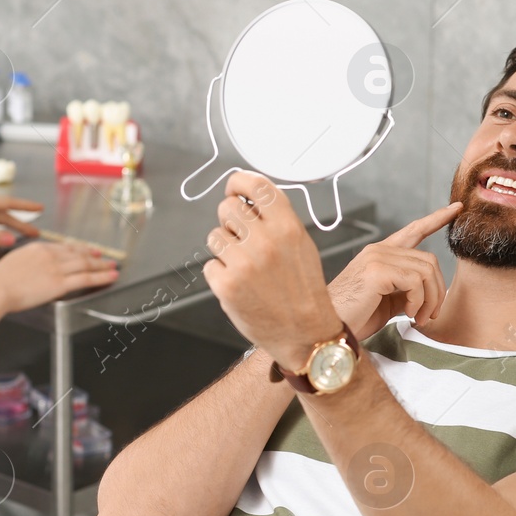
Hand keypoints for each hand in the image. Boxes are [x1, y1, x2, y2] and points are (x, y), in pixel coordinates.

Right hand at [0, 240, 119, 312]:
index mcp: (37, 249)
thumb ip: (26, 262)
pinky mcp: (59, 283)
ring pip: (85, 264)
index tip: (86, 249)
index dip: (78, 248)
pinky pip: (85, 279)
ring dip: (102, 265)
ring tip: (113, 266)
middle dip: (93, 255)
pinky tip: (110, 277)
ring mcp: (56, 268)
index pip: (63, 247)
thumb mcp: (11, 262)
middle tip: (104, 256)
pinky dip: (101, 277)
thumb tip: (30, 267)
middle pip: (77, 253)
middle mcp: (49, 255)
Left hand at [201, 171, 342, 372]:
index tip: (234, 187)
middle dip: (230, 220)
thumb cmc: (303, 290)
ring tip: (245, 265)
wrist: (304, 333)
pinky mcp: (225, 285)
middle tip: (242, 237)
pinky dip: (221, 273)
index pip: (255, 185)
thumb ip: (276, 219)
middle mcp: (265, 242)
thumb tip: (246, 198)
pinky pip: (211, 264)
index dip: (238, 182)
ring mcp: (243, 264)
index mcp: (287, 227)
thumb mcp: (301, 245)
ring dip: (225, 248)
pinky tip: (241, 284)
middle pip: (227, 207)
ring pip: (215, 235)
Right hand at [327, 202, 461, 340]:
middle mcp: (378, 250)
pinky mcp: (377, 271)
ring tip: (418, 318)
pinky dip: (418, 302)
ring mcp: (377, 258)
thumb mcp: (387, 301)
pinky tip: (407, 314)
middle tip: (429, 315)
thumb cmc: (354, 317)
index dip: (436, 219)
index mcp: (380, 254)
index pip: (413, 230)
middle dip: (436, 291)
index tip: (456, 209)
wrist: (329, 328)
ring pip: (426, 271)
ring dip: (429, 300)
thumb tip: (429, 292)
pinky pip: (416, 282)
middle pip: (429, 260)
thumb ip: (406, 290)